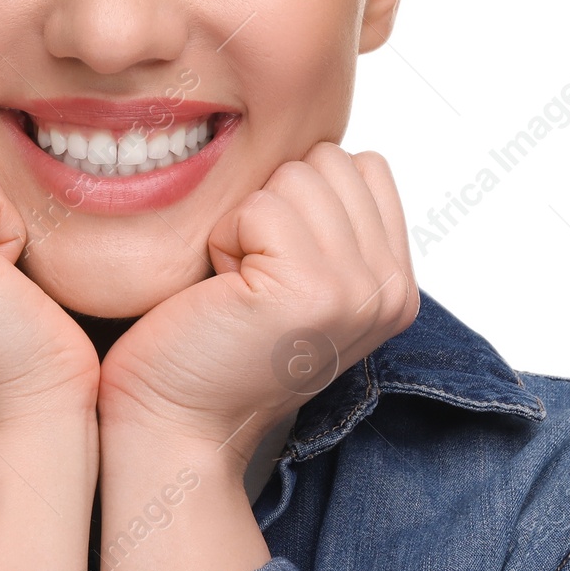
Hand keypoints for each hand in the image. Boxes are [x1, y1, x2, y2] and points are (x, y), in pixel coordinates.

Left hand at [97, 144, 418, 477]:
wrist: (174, 422)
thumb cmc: (210, 342)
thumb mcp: (293, 275)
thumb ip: (329, 220)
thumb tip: (321, 147)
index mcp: (396, 282)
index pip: (362, 165)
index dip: (298, 197)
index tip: (271, 264)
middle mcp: (392, 289)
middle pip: (328, 161)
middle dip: (271, 205)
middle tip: (247, 279)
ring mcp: (359, 290)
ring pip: (295, 176)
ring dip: (244, 223)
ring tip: (234, 287)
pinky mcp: (313, 291)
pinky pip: (260, 206)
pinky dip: (223, 240)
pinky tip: (221, 293)